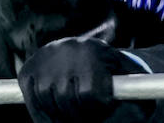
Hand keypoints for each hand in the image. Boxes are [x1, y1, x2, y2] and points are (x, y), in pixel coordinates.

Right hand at [19, 37, 144, 122]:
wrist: (103, 63)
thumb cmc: (122, 83)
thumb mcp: (132, 91)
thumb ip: (127, 102)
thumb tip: (117, 114)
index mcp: (96, 50)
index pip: (90, 92)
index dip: (99, 109)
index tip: (105, 107)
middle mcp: (67, 47)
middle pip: (65, 97)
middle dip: (78, 116)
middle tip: (89, 118)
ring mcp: (46, 56)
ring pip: (45, 99)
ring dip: (60, 116)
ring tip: (76, 115)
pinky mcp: (31, 68)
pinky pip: (32, 99)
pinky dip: (41, 115)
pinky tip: (56, 118)